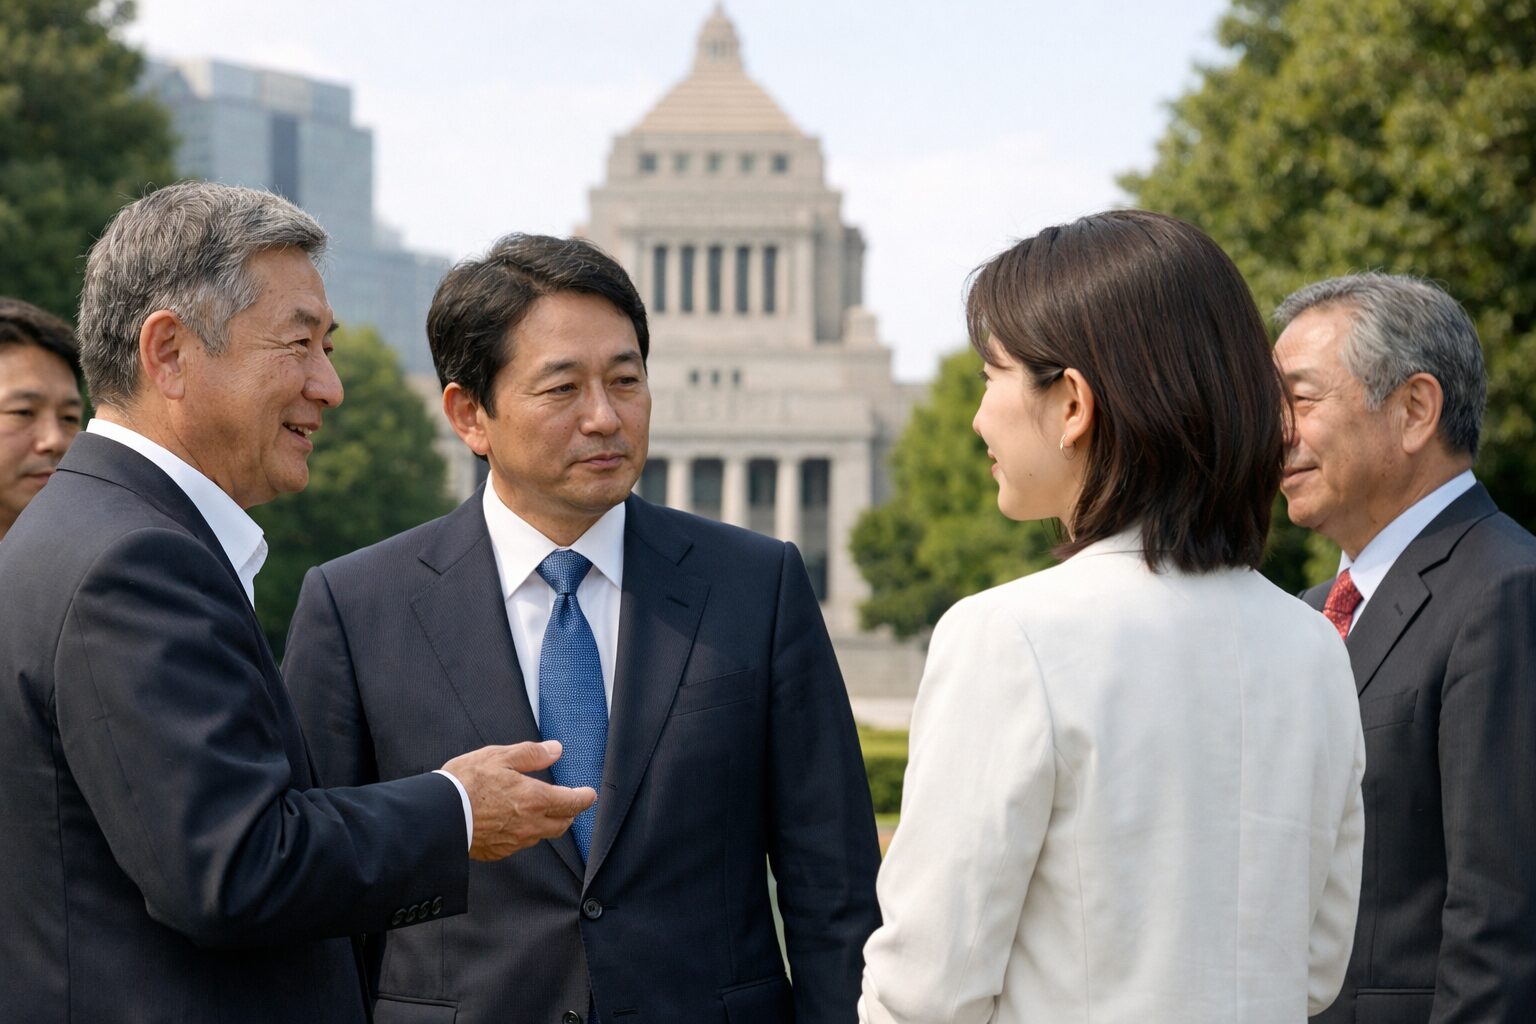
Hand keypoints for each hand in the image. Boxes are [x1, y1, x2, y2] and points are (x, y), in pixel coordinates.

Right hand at [440, 741, 595, 861]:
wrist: (438, 816)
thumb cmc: (465, 784)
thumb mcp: (499, 756)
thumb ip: (531, 754)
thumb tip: (554, 750)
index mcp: (535, 798)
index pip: (572, 803)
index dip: (584, 798)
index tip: (589, 794)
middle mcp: (530, 824)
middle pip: (562, 825)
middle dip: (569, 814)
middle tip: (568, 804)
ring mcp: (514, 841)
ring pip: (542, 836)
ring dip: (547, 824)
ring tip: (540, 812)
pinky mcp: (498, 851)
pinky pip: (520, 844)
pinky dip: (523, 834)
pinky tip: (513, 824)